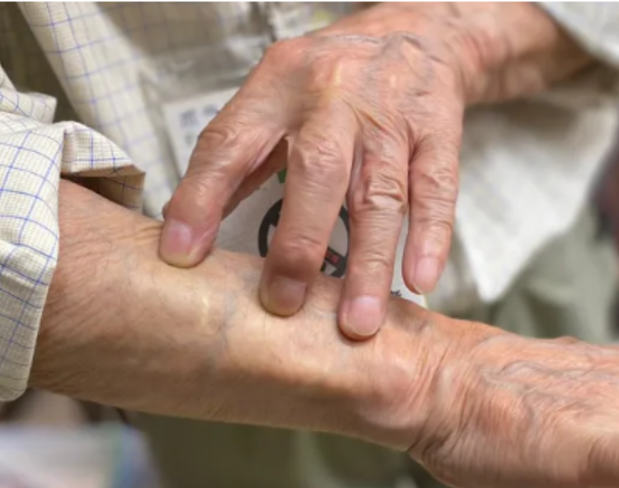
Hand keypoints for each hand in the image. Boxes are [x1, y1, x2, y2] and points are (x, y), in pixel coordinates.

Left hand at [159, 3, 587, 339]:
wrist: (416, 32)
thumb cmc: (331, 80)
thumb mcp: (272, 98)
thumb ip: (235, 159)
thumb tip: (185, 233)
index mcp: (276, 87)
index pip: (230, 142)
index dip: (201, 199)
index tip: (181, 256)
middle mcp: (333, 97)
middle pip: (316, 172)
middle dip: (298, 244)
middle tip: (284, 306)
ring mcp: (390, 115)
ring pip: (381, 193)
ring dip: (370, 262)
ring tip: (358, 323)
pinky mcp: (438, 130)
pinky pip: (436, 188)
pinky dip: (429, 237)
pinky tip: (419, 282)